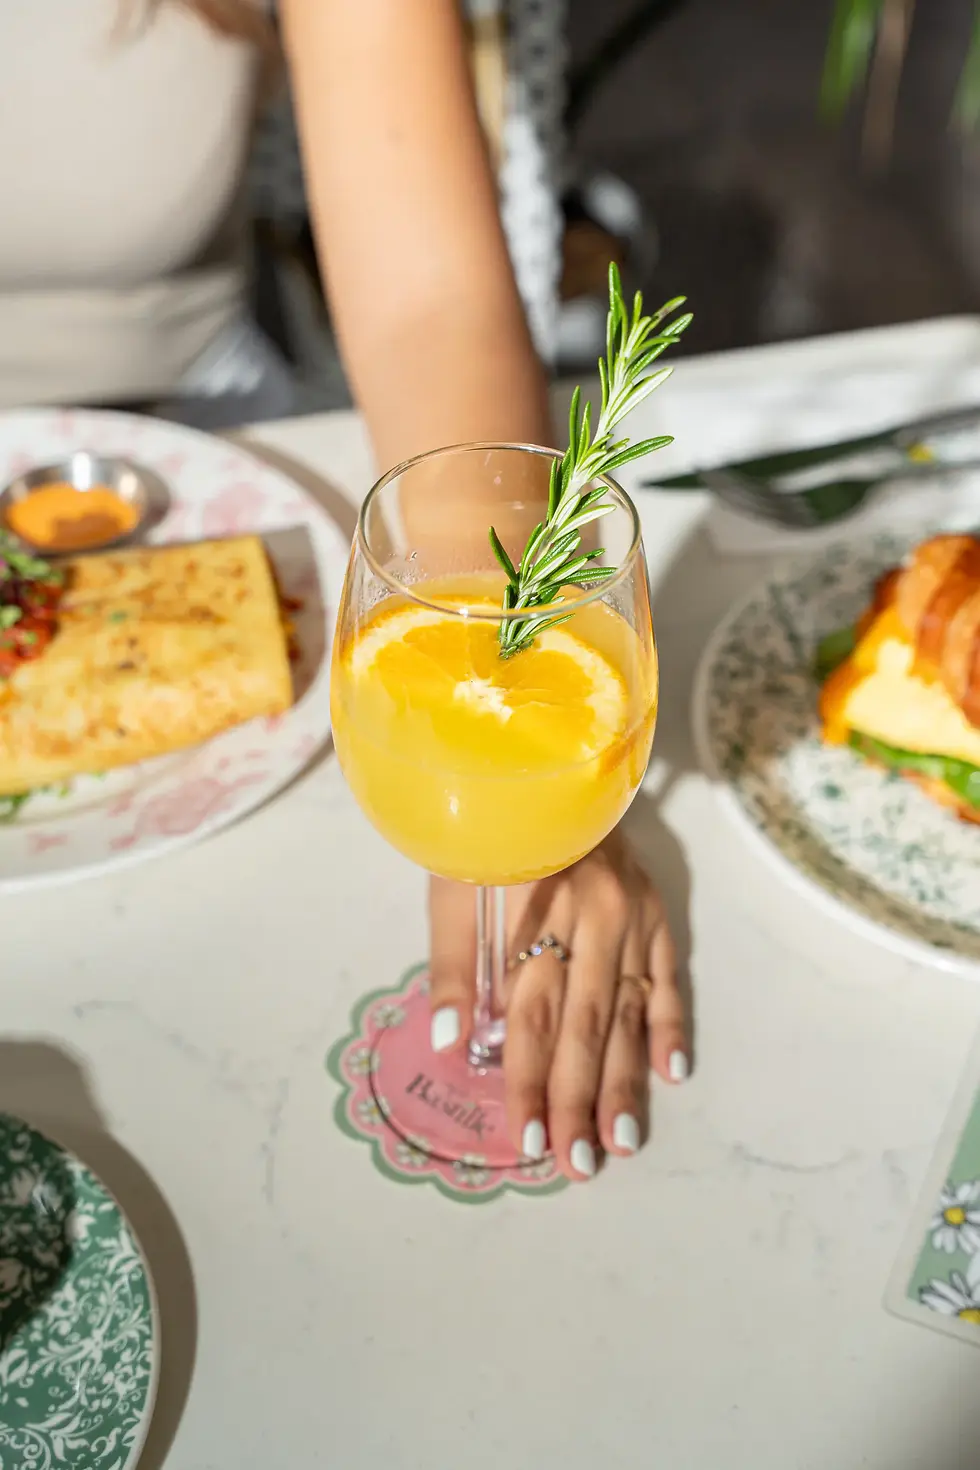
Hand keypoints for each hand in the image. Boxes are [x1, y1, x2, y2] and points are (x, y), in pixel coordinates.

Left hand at [428, 830, 688, 1180]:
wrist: (537, 754)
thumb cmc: (484, 822)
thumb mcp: (451, 881)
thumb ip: (450, 962)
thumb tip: (448, 1042)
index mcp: (543, 910)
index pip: (535, 1016)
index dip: (529, 1079)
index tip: (526, 1138)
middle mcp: (598, 917)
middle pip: (587, 1025)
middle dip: (580, 1098)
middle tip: (577, 1165)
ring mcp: (635, 915)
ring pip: (630, 1012)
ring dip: (626, 1080)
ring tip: (622, 1141)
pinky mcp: (657, 908)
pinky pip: (668, 976)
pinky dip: (670, 1025)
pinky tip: (671, 1073)